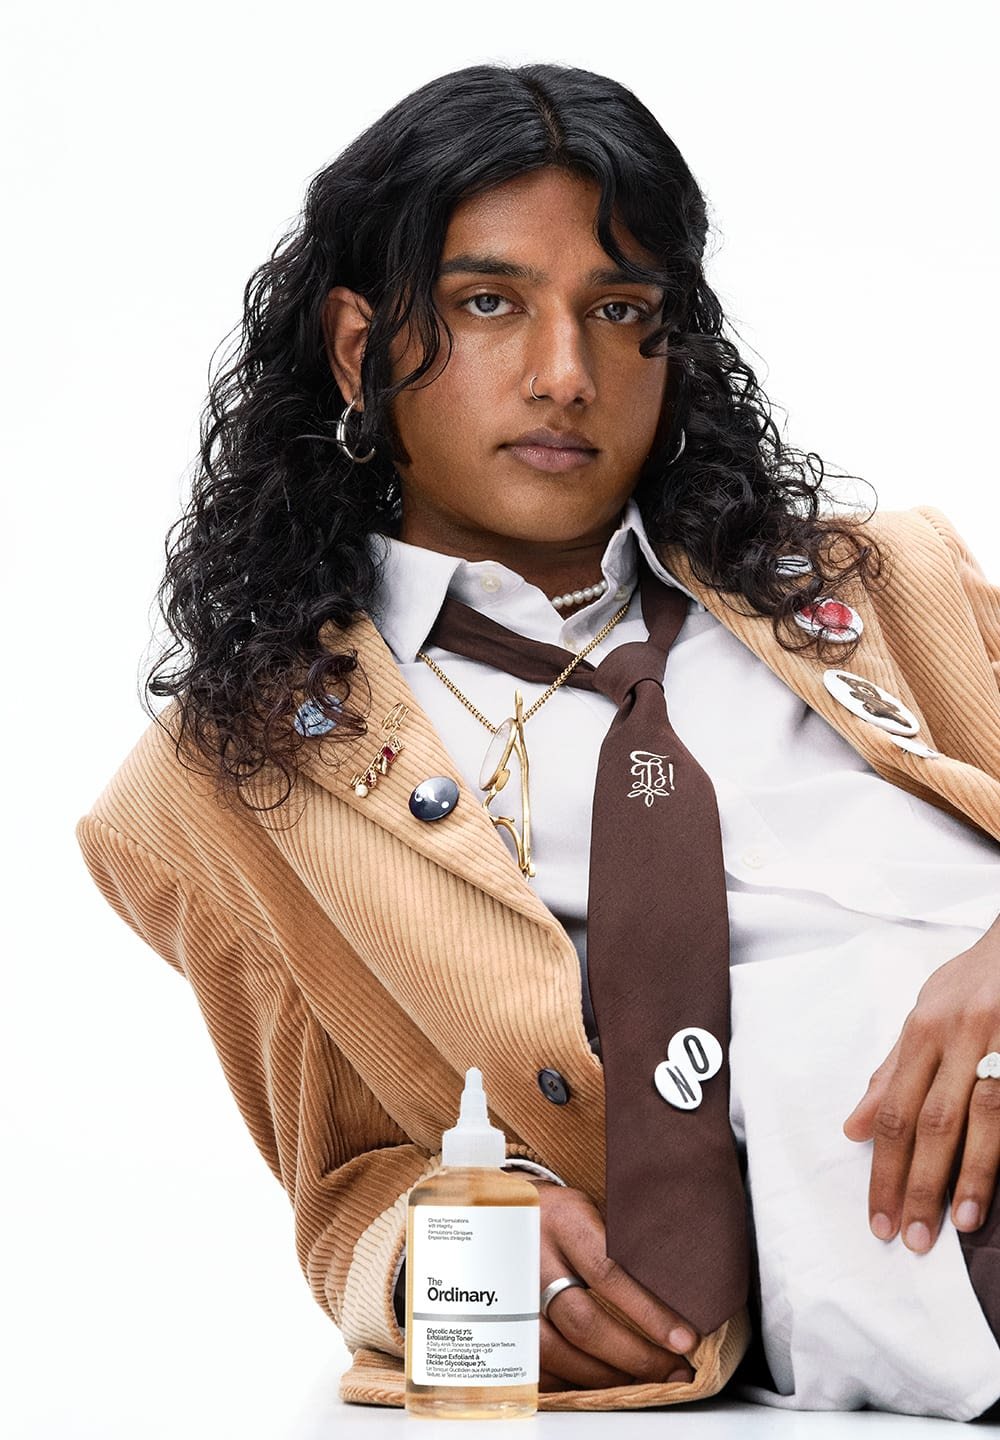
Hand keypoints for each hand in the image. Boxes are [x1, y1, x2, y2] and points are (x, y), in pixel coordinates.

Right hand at [520, 1176, 699, 1391]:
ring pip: (556, 1351)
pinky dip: (569, 1380)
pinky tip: (598, 1380)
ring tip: (640, 1381)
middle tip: (670, 1370)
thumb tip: (680, 1289)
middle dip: (633, 1356)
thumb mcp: (594, 1207)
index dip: (649, 1313)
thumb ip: (626, 1242)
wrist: (503, 1208)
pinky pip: (535, 1362)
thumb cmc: (563, 1212)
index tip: (683, 1339)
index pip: (608, 1272)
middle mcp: (534, 1256)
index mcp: (564, 1221)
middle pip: (583, 1322)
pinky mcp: (500, 1316)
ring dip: (604, 1376)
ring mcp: (511, 1291)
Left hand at [842, 933, 999, 1253]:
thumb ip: (892, 1072)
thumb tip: (854, 1128)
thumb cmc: (971, 982)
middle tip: (911, 1238)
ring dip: (971, 1177)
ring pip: (985, 1119)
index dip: (885, 1167)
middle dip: (920, 1184)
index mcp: (925, 1029)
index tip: (879, 1216)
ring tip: (957, 1225)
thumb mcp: (923, 1015)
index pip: (897, 1110)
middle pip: (935, 1122)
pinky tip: (999, 1186)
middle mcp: (962, 1036)